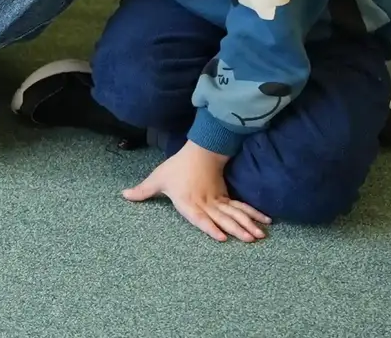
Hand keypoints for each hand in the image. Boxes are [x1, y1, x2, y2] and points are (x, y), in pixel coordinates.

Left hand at [123, 142, 271, 242]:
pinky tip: (266, 221)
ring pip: (235, 213)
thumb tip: (123, 195)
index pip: (199, 217)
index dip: (210, 227)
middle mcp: (205, 203)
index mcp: (188, 201)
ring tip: (260, 235)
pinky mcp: (227, 197)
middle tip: (250, 239)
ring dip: (248, 223)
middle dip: (237, 229)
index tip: (221, 237)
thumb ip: (143, 191)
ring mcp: (218, 200)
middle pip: (223, 218)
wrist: (199, 151)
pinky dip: (254, 214)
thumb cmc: (176, 167)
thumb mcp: (157, 179)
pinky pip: (241, 207)